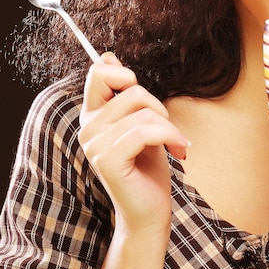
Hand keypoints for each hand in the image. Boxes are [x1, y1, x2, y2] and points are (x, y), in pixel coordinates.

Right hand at [78, 53, 189, 234]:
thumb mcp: (141, 122)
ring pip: (144, 112)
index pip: (99, 73)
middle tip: (166, 129)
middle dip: (159, 108)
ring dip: (168, 128)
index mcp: (94, 114)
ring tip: (174, 144)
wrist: (150, 211)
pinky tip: (179, 150)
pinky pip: (144, 131)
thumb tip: (107, 57)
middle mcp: (89, 127)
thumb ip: (125, 93)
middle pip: (133, 91)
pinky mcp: (107, 160)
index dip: (125, 76)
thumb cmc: (148, 167)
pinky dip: (169, 137)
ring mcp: (95, 144)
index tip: (143, 99)